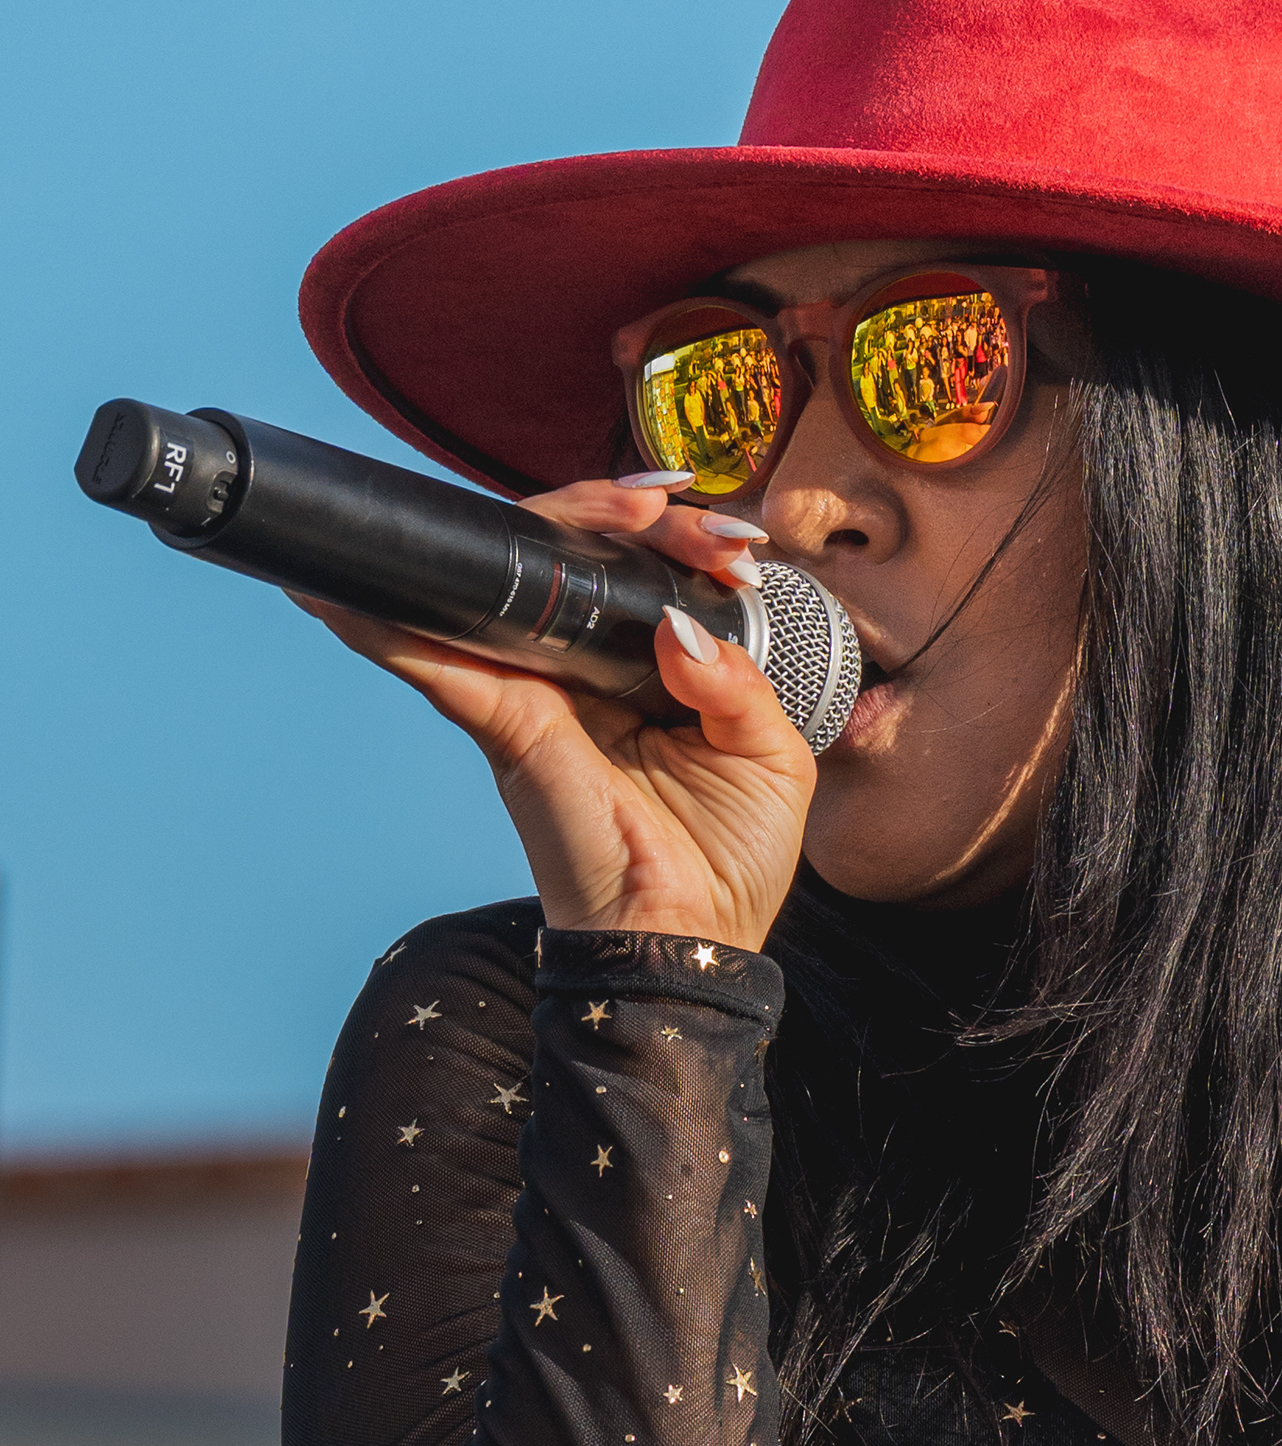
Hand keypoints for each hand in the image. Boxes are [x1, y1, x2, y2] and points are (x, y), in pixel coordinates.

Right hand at [296, 479, 814, 951]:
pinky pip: (439, 666)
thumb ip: (738, 679)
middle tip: (666, 504)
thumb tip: (680, 622)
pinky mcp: (509, 727)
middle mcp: (587, 674)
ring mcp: (540, 695)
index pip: (643, 575)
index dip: (677, 536)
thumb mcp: (769, 757)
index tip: (733, 543)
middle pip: (570, 560)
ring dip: (529, 529)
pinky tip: (347, 592)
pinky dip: (388, 627)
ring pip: (507, 587)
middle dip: (617, 511)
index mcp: (652, 673)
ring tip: (596, 501)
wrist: (689, 944)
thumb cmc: (729, 863)